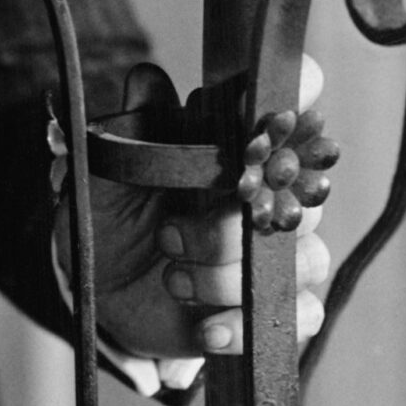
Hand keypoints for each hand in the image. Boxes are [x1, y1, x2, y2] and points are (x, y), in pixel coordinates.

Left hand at [81, 57, 331, 362]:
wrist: (102, 286)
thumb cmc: (114, 214)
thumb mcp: (109, 171)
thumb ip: (132, 127)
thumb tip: (147, 79)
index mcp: (235, 154)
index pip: (292, 123)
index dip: (297, 120)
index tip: (259, 141)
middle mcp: (267, 198)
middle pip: (301, 199)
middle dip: (232, 222)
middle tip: (169, 230)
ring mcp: (276, 255)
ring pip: (304, 260)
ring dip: (230, 274)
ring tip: (173, 279)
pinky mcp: (271, 308)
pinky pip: (301, 318)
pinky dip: (247, 324)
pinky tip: (204, 326)